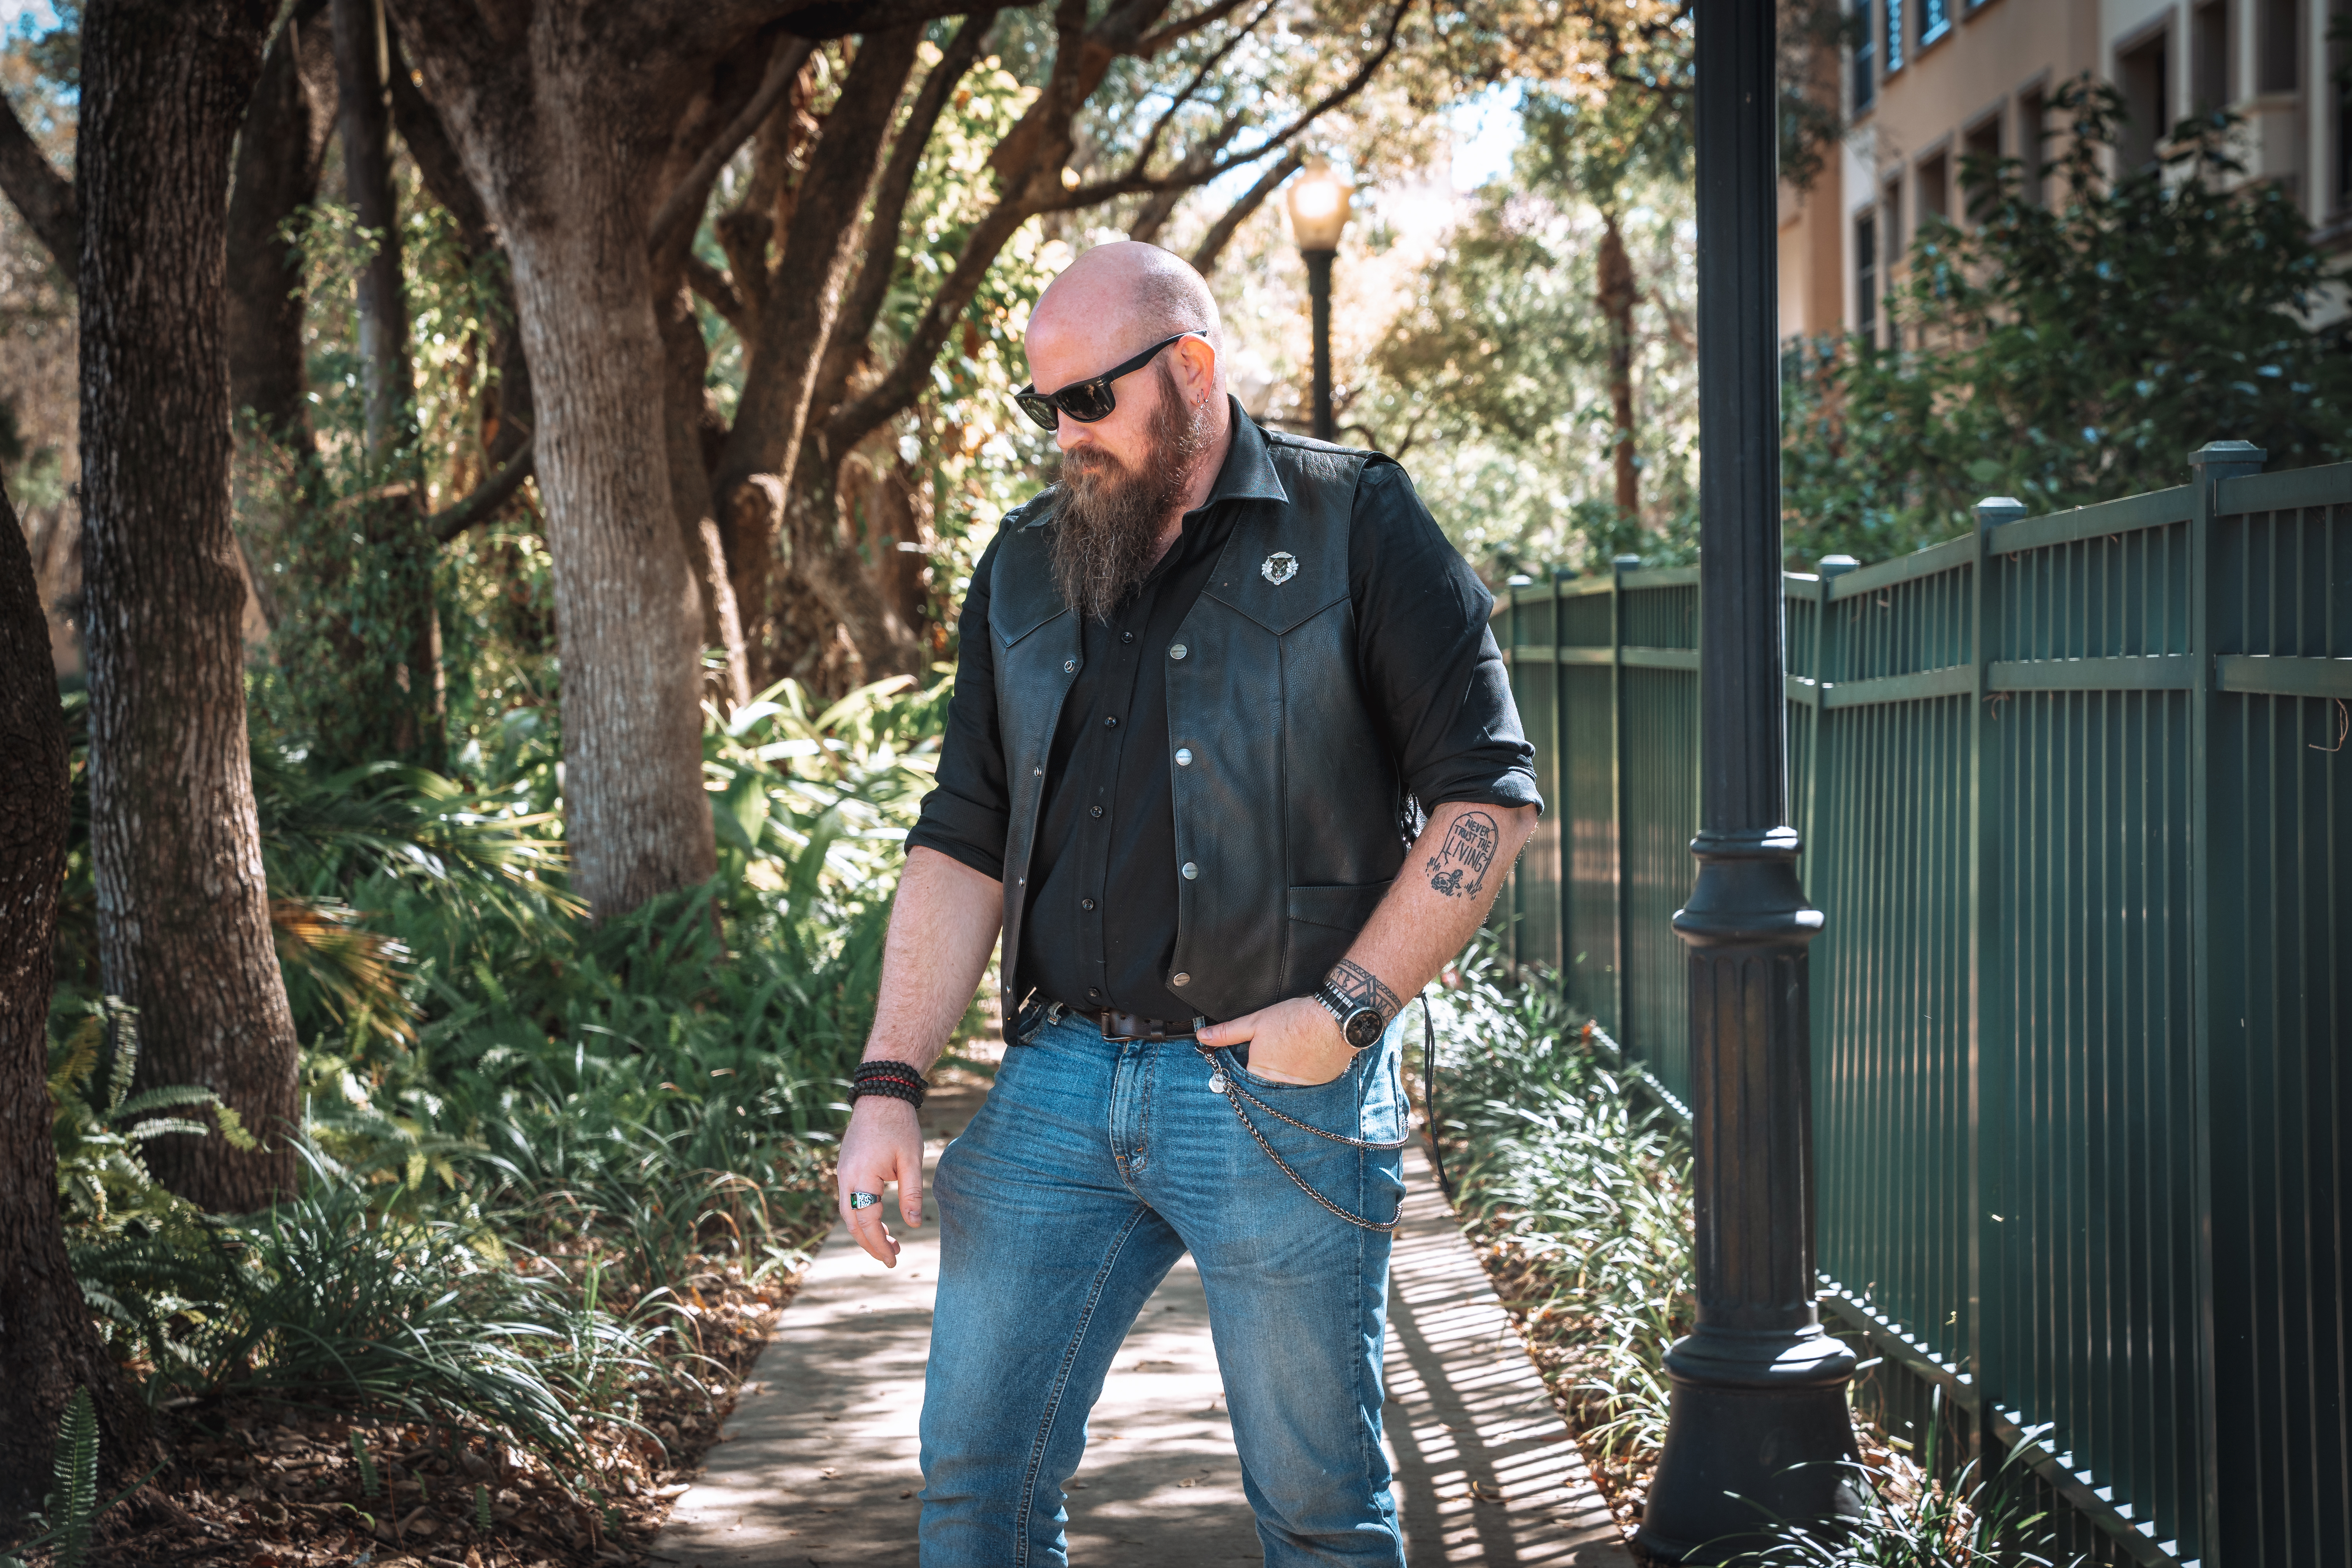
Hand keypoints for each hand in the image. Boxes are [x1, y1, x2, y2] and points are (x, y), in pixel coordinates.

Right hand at [836, 1094, 923, 1266]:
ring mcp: (842, 1172)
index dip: (879, 1245)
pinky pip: (849, 1199)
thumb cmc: (899, 1126)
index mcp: (861, 1178)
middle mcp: (845, 1178)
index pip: (867, 1223)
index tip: (893, 1260)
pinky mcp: (845, 1167)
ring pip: (848, 1212)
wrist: (881, 1095)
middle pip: (852, 1223)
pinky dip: (861, 1214)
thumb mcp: (911, 1161)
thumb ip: (912, 1195)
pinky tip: (877, 1219)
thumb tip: (914, 1225)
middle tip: (891, 1257)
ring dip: (865, 1230)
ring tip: (889, 1242)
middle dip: (870, 1244)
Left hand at [1195, 996, 1353, 1085]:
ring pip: (1289, 1078)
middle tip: (1286, 1041)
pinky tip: (1313, 1051)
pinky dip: (1309, 1067)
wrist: (1335, 1018)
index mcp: (1260, 1070)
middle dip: (1274, 1060)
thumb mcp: (1256, 1021)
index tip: (1267, 1043)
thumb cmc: (1294, 1017)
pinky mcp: (1320, 1082)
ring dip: (1291, 1065)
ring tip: (1299, 1044)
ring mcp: (1302, 1085)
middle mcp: (1279, 1083)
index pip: (1249, 1069)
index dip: (1256, 1054)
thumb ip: (1228, 1032)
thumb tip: (1202, 1036)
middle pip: (1269, 1075)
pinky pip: (1309, 1079)